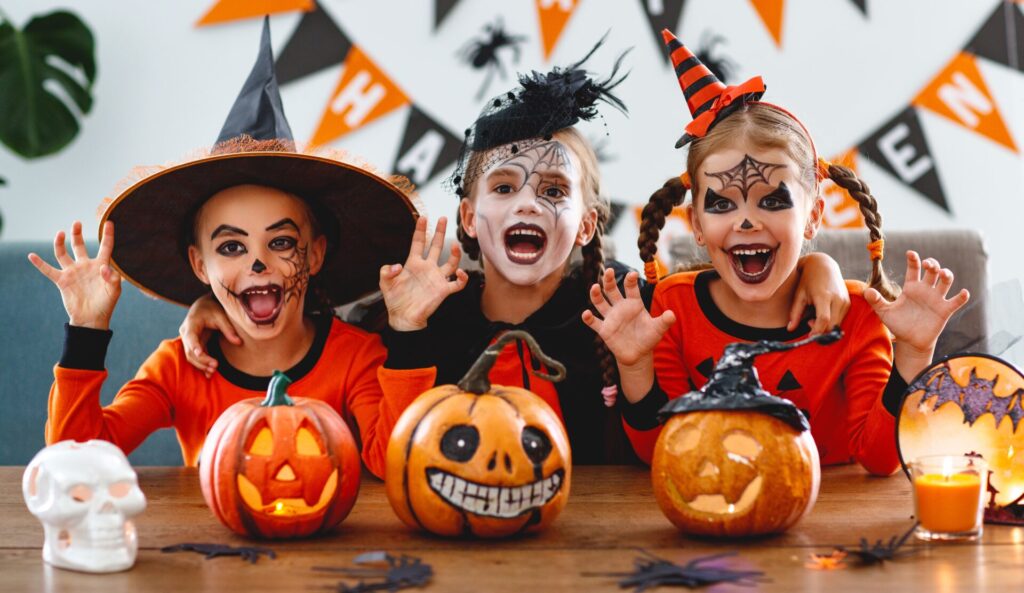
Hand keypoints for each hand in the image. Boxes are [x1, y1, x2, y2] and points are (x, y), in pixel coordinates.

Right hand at [29, 221, 121, 329]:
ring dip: (60, 244)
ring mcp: (72, 272)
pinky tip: (32, 255)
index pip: (105, 247)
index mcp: (100, 266)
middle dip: (77, 234)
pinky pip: (48, 270)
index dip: (108, 235)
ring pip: (63, 254)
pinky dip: (40, 264)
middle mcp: (85, 266)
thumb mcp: (114, 291)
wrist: (92, 319)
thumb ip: (113, 278)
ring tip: (60, 233)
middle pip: (79, 246)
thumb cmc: (106, 304)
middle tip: (77, 223)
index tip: (109, 223)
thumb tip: (104, 268)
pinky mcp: (62, 281)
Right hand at [180, 293, 240, 377]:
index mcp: (191, 324)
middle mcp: (186, 333)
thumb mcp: (221, 316)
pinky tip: (209, 374)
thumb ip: (228, 329)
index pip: (190, 337)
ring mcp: (189, 340)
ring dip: (201, 365)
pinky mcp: (194, 345)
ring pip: (191, 356)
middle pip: (190, 350)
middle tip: (215, 366)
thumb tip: (239, 343)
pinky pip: (196, 357)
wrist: (204, 305)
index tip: (200, 353)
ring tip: (213, 371)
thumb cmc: (212, 308)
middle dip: (201, 360)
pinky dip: (202, 364)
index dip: (194, 346)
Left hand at [380, 216, 467, 330]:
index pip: (419, 242)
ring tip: (455, 247)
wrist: (403, 318)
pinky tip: (460, 273)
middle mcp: (427, 268)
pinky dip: (462, 278)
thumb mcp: (385, 283)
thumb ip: (386, 271)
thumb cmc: (395, 300)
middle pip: (436, 246)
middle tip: (443, 218)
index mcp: (413, 264)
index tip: (423, 218)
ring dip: (455, 254)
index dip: (421, 230)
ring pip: (450, 262)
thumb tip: (396, 265)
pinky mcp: (443, 290)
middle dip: (440, 232)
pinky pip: (457, 283)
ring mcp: (436, 278)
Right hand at [582, 269, 675, 367]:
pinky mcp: (604, 330)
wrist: (638, 354)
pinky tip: (586, 314)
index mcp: (634, 303)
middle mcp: (620, 307)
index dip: (631, 280)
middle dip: (609, 280)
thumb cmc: (648, 337)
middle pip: (612, 290)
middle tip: (609, 271)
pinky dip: (588, 318)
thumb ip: (664, 321)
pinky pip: (594, 322)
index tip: (632, 274)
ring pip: (600, 303)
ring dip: (596, 295)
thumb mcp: (658, 329)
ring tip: (594, 287)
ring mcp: (611, 318)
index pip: (631, 288)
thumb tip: (672, 314)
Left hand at [792, 252, 850, 333]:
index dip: (817, 331)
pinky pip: (840, 319)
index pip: (824, 320)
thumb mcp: (799, 295)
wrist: (823, 265)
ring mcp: (845, 301)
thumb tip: (790, 329)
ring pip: (837, 325)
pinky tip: (822, 314)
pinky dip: (831, 322)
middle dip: (820, 331)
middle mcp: (838, 299)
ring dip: (826, 327)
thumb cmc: (808, 280)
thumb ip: (795, 313)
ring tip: (814, 317)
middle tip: (808, 323)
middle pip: (832, 326)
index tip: (809, 336)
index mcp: (824, 296)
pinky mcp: (848, 302)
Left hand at [866, 251, 969, 378]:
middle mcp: (925, 290)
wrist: (910, 341)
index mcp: (911, 287)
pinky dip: (962, 297)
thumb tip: (866, 291)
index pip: (913, 269)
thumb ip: (876, 301)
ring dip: (946, 275)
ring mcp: (936, 299)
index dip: (913, 260)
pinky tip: (963, 293)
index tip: (910, 253)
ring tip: (942, 274)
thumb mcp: (884, 312)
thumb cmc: (898, 324)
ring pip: (945, 281)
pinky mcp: (945, 310)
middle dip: (932, 264)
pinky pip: (956, 301)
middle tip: (928, 264)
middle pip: (932, 271)